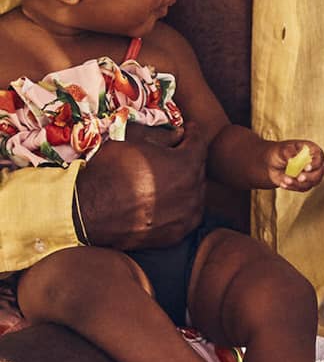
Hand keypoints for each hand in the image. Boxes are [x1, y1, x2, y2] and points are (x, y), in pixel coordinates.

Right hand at [76, 128, 206, 248]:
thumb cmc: (108, 170)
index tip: (188, 128)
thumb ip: (161, 135)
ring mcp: (187, 216)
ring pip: (194, 193)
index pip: (199, 143)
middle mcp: (193, 193)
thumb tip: (178, 135)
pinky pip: (185, 214)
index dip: (193, 132)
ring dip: (185, 182)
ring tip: (167, 175)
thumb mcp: (132, 140)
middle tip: (175, 151)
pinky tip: (165, 198)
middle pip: (198, 168)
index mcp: (186, 165)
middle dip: (188, 157)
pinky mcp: (177, 233)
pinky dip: (179, 204)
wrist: (87, 209)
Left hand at [268, 138, 323, 191]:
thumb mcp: (283, 149)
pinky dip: (293, 187)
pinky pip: (302, 188)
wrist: (273, 163)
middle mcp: (316, 164)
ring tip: (285, 179)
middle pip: (318, 173)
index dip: (314, 164)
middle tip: (299, 178)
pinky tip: (284, 183)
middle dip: (309, 177)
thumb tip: (292, 159)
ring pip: (311, 183)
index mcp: (313, 151)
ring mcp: (312, 175)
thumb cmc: (281, 152)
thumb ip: (289, 153)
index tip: (306, 168)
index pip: (319, 159)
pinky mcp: (306, 184)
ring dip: (298, 183)